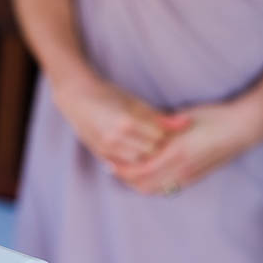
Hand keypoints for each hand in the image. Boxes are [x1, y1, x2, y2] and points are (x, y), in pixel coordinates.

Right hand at [58, 76, 183, 168]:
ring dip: (148, 158)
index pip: (159, 136)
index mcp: (127, 121)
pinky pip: (126, 168)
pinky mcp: (102, 156)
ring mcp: (108, 149)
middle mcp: (116, 138)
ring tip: (153, 149)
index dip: (168, 135)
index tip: (173, 132)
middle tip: (167, 144)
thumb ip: (160, 116)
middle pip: (151, 151)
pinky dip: (135, 164)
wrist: (77, 98)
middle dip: (160, 148)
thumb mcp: (135, 102)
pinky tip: (140, 156)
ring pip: (140, 163)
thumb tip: (186, 123)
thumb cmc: (109, 95)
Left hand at [113, 100, 262, 195]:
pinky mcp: (194, 179)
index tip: (109, 158)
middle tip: (112, 167)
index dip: (123, 167)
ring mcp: (189, 176)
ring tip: (126, 172)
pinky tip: (146, 176)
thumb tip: (143, 131)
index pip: (140, 169)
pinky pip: (167, 188)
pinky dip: (153, 184)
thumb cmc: (215, 117)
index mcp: (177, 152)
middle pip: (144, 184)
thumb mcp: (185, 118)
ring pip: (155, 189)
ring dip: (139, 184)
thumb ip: (163, 128)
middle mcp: (181, 169)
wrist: (243, 129)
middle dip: (126, 178)